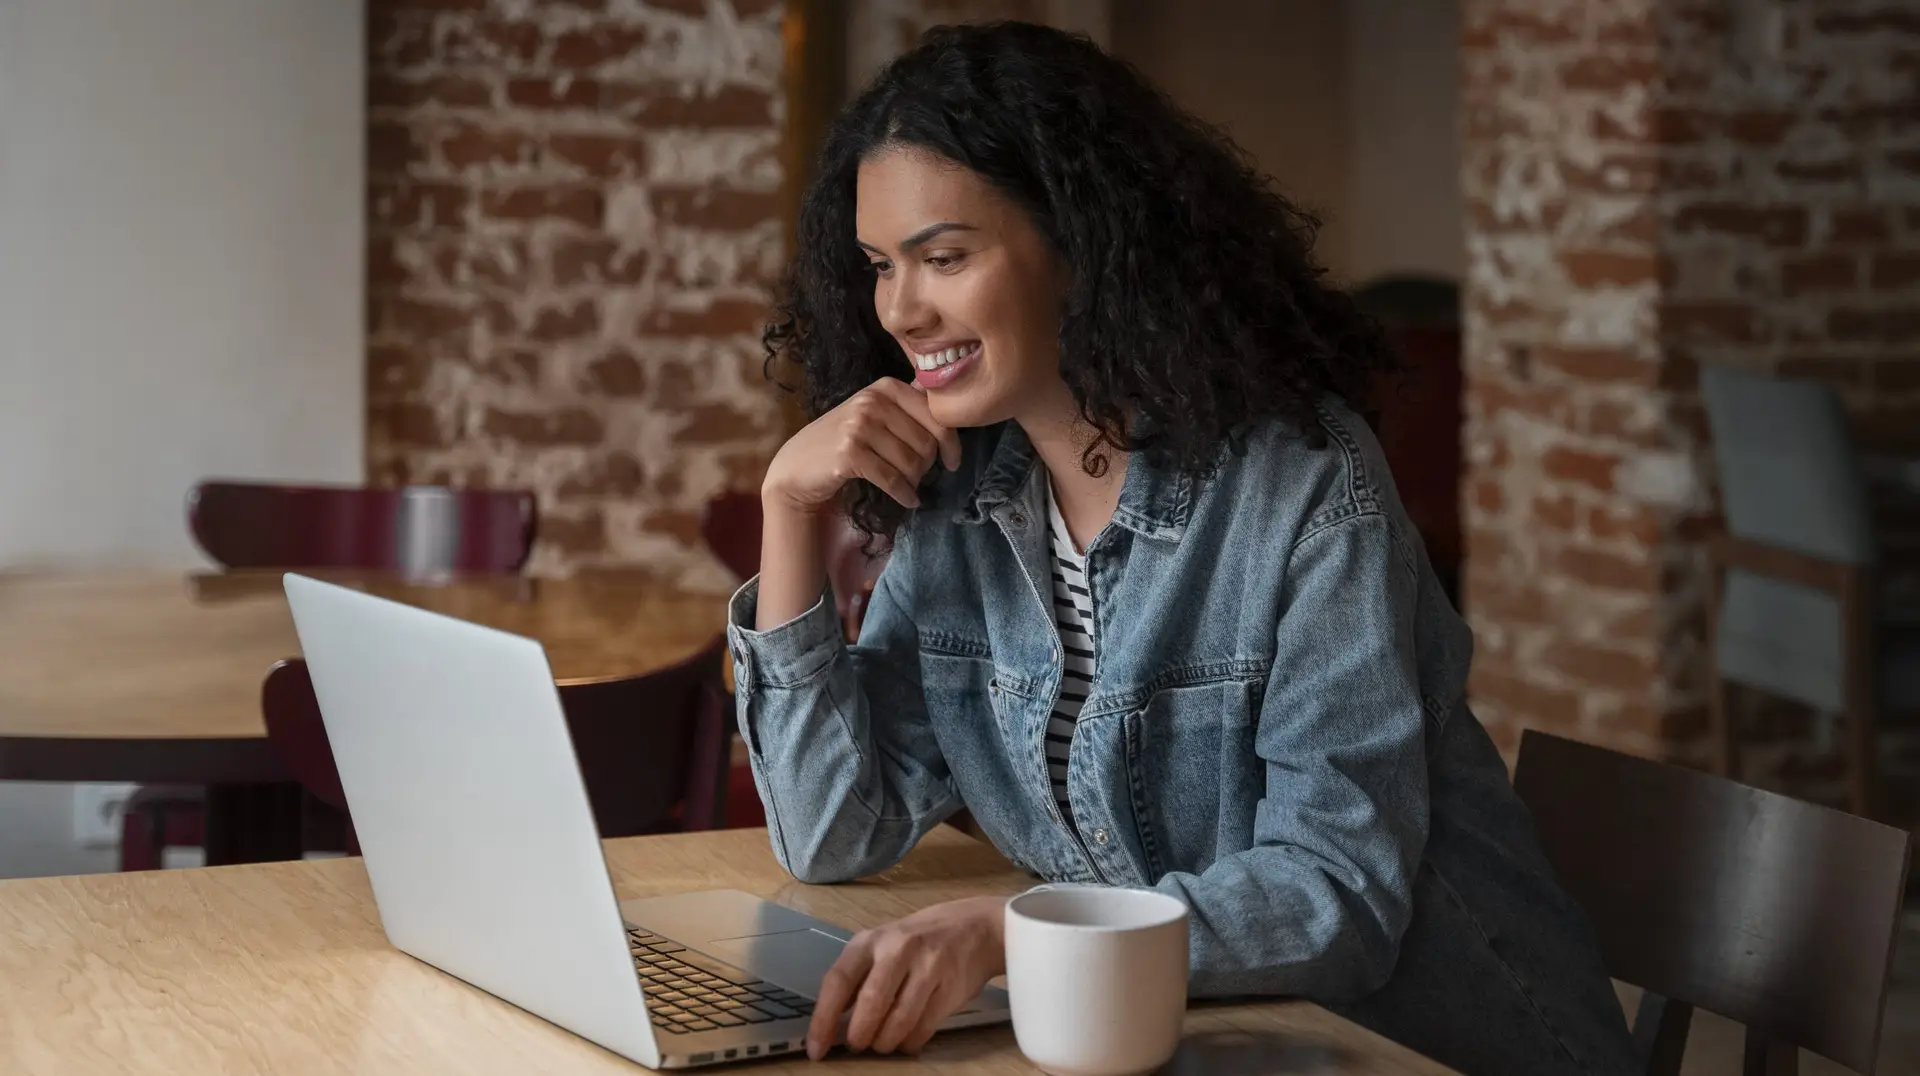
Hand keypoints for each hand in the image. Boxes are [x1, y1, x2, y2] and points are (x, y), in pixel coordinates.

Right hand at [762, 376, 961, 514]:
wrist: (797, 466)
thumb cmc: (843, 441)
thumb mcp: (873, 413)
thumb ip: (906, 405)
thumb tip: (949, 399)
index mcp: (886, 387)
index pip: (936, 415)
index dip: (951, 443)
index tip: (953, 462)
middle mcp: (873, 401)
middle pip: (927, 441)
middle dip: (928, 466)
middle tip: (918, 476)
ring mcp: (859, 426)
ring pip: (912, 462)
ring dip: (915, 482)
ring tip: (907, 486)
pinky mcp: (850, 453)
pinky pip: (893, 479)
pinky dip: (904, 494)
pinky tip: (907, 500)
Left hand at [805, 895, 1008, 1059]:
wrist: (974, 927)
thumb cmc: (917, 942)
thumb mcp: (882, 947)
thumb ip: (857, 979)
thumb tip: (829, 1024)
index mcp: (870, 940)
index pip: (838, 981)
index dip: (823, 1019)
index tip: (816, 1048)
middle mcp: (898, 949)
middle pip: (871, 1003)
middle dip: (860, 1034)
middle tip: (857, 1045)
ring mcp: (928, 966)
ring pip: (899, 1020)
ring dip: (885, 1042)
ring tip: (882, 1044)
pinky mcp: (951, 986)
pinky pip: (924, 1027)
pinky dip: (910, 1042)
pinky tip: (906, 1040)